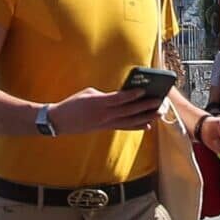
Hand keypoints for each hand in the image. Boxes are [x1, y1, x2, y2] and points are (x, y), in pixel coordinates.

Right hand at [47, 87, 162, 135]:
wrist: (60, 121)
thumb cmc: (73, 103)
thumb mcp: (88, 93)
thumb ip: (106, 95)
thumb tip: (121, 96)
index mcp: (99, 103)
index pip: (119, 99)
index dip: (132, 95)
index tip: (144, 91)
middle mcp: (104, 115)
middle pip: (129, 111)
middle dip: (145, 106)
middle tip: (159, 102)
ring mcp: (106, 123)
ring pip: (130, 121)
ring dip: (146, 117)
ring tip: (158, 113)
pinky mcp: (105, 128)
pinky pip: (124, 127)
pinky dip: (137, 126)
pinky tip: (147, 124)